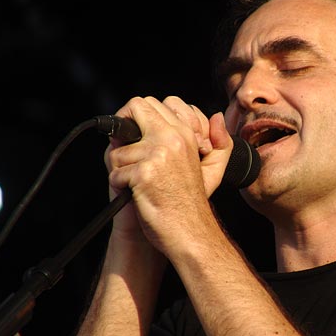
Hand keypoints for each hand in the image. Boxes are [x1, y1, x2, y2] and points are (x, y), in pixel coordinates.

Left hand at [103, 96, 231, 253]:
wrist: (190, 232)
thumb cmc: (193, 201)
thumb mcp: (213, 167)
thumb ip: (219, 140)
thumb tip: (215, 118)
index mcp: (185, 134)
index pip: (154, 103)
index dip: (139, 116)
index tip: (137, 134)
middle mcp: (173, 139)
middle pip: (134, 107)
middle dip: (125, 129)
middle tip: (129, 151)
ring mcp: (157, 155)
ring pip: (119, 148)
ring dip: (122, 167)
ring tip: (138, 182)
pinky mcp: (144, 174)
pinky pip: (116, 171)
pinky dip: (121, 185)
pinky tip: (136, 193)